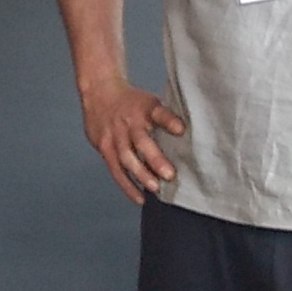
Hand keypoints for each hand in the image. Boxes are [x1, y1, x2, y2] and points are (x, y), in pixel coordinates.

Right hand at [80, 79, 185, 204]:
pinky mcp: (104, 147)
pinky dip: (128, 185)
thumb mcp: (149, 102)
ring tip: (156, 188)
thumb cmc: (132, 103)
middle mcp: (129, 122)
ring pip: (127, 158)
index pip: (158, 113)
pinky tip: (140, 198)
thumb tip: (193, 138)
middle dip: (155, 159)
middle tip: (169, 175)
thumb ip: (165, 119)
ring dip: (142, 175)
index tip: (181, 129)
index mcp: (144, 108)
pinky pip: (116, 170)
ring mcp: (115, 135)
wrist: (99, 92)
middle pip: (141, 141)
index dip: (169, 121)